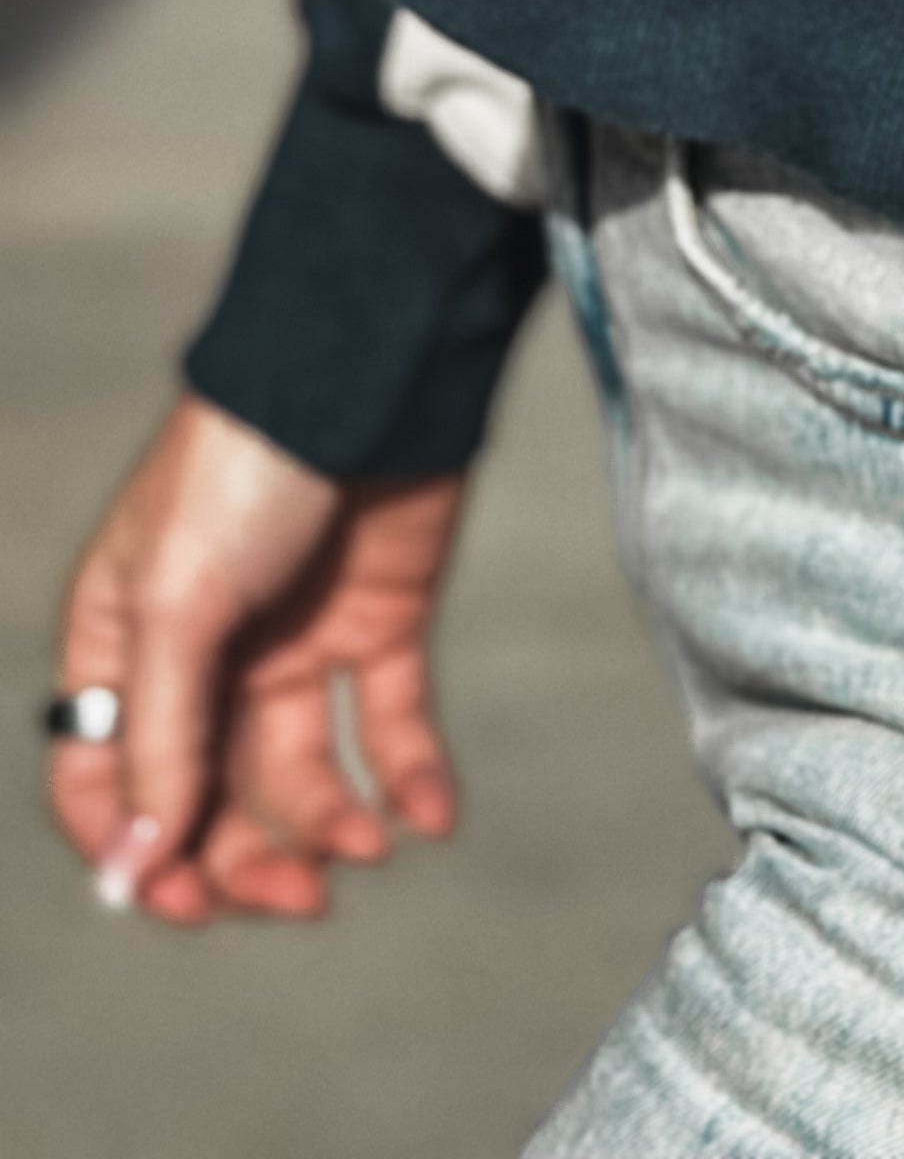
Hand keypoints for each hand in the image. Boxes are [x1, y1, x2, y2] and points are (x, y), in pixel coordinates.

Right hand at [48, 392, 467, 924]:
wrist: (366, 372)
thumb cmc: (244, 470)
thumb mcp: (178, 601)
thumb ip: (162, 734)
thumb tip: (141, 860)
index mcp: (121, 645)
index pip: (104, 783)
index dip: (137, 850)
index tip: (183, 898)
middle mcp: (202, 656)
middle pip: (207, 798)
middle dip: (244, 859)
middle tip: (300, 895)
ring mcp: (292, 641)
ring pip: (298, 778)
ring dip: (329, 826)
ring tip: (366, 845)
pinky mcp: (379, 623)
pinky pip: (388, 727)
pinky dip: (409, 779)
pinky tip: (430, 818)